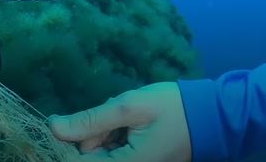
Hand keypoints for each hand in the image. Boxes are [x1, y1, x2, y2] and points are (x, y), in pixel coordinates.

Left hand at [49, 82, 191, 160]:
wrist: (211, 116)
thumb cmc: (172, 109)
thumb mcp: (129, 107)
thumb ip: (91, 120)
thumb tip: (53, 127)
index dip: (64, 143)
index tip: (59, 124)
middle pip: (88, 155)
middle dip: (93, 133)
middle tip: (117, 116)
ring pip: (100, 151)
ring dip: (105, 133)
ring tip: (131, 119)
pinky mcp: (139, 160)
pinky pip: (114, 150)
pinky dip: (116, 136)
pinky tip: (133, 125)